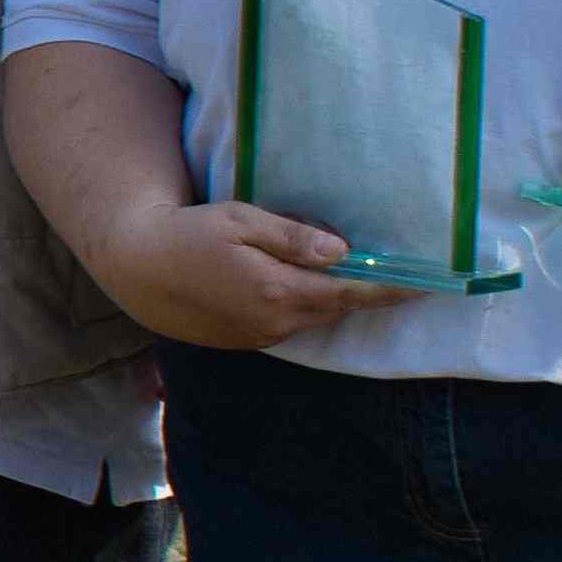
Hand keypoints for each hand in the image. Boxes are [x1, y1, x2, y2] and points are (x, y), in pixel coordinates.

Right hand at [91, 197, 407, 350]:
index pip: (351, 293)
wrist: (135, 266)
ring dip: (325, 298)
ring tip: (330, 273)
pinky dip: (298, 306)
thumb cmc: (188, 233)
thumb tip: (342, 251)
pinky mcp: (241, 341)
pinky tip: (288, 285)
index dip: (390, 290)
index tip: (426, 286)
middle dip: (358, 290)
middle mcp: (274, 322)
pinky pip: (286, 325)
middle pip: (334, 308)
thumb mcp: (242, 220)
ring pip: (310, 318)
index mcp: (280, 291)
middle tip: (380, 268)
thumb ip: (294, 237)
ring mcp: (257, 336)